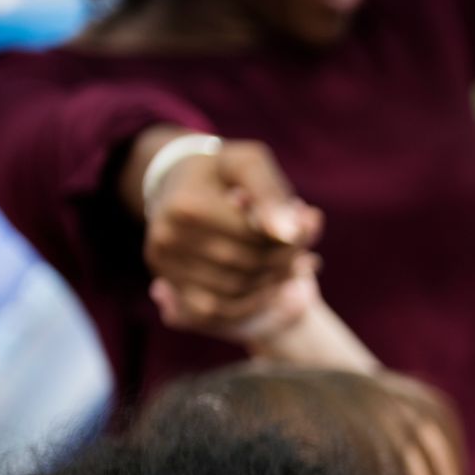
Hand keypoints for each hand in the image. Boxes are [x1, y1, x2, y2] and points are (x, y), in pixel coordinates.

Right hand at [142, 136, 325, 337]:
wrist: (177, 181)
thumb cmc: (222, 172)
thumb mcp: (249, 163)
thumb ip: (271, 193)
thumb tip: (290, 232)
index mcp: (189, 206)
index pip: (256, 238)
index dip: (293, 239)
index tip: (309, 228)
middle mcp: (169, 237)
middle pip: (247, 266)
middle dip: (285, 262)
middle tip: (305, 254)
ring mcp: (164, 263)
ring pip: (235, 291)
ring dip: (272, 285)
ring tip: (291, 268)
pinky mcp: (168, 281)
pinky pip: (215, 310)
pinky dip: (249, 304)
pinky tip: (269, 288)